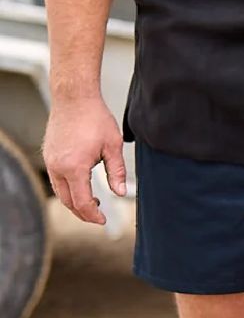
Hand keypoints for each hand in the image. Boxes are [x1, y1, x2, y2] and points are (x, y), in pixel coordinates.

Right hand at [43, 97, 126, 224]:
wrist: (74, 97)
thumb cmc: (96, 118)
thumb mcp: (113, 145)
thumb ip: (117, 171)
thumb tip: (120, 194)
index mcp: (74, 168)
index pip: (81, 203)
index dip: (93, 215)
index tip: (103, 220)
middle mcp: (58, 168)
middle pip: (68, 202)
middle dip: (83, 212)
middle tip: (98, 215)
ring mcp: (50, 162)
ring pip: (60, 192)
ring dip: (74, 201)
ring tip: (92, 202)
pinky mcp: (48, 155)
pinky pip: (56, 179)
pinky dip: (68, 188)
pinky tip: (82, 184)